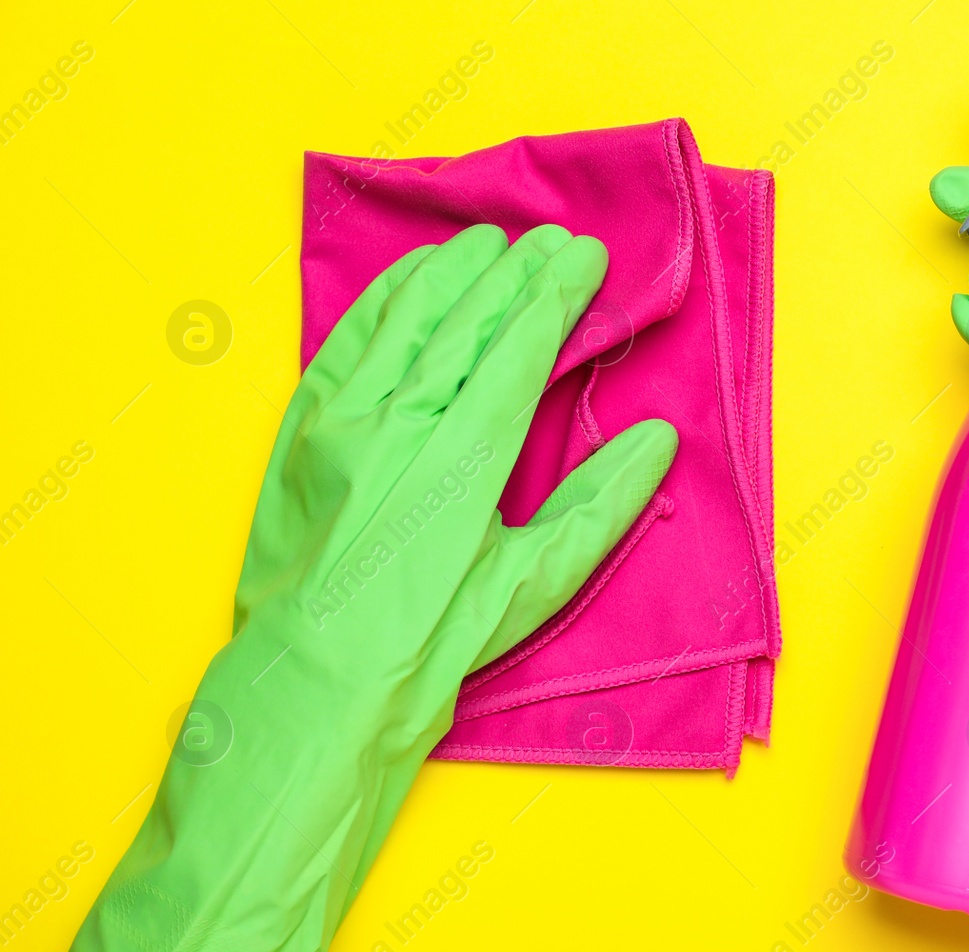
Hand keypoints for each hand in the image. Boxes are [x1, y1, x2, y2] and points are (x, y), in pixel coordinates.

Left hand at [49, 224, 677, 951]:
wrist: (317, 684)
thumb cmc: (434, 643)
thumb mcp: (534, 586)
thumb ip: (600, 505)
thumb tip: (656, 440)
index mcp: (463, 456)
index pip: (519, 345)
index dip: (556, 293)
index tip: (585, 257)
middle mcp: (398, 420)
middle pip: (466, 317)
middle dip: (515, 269)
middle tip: (553, 239)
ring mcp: (341, 419)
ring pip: (404, 316)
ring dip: (451, 269)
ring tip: (489, 240)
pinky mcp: (302, 430)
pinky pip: (346, 339)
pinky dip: (383, 298)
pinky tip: (410, 276)